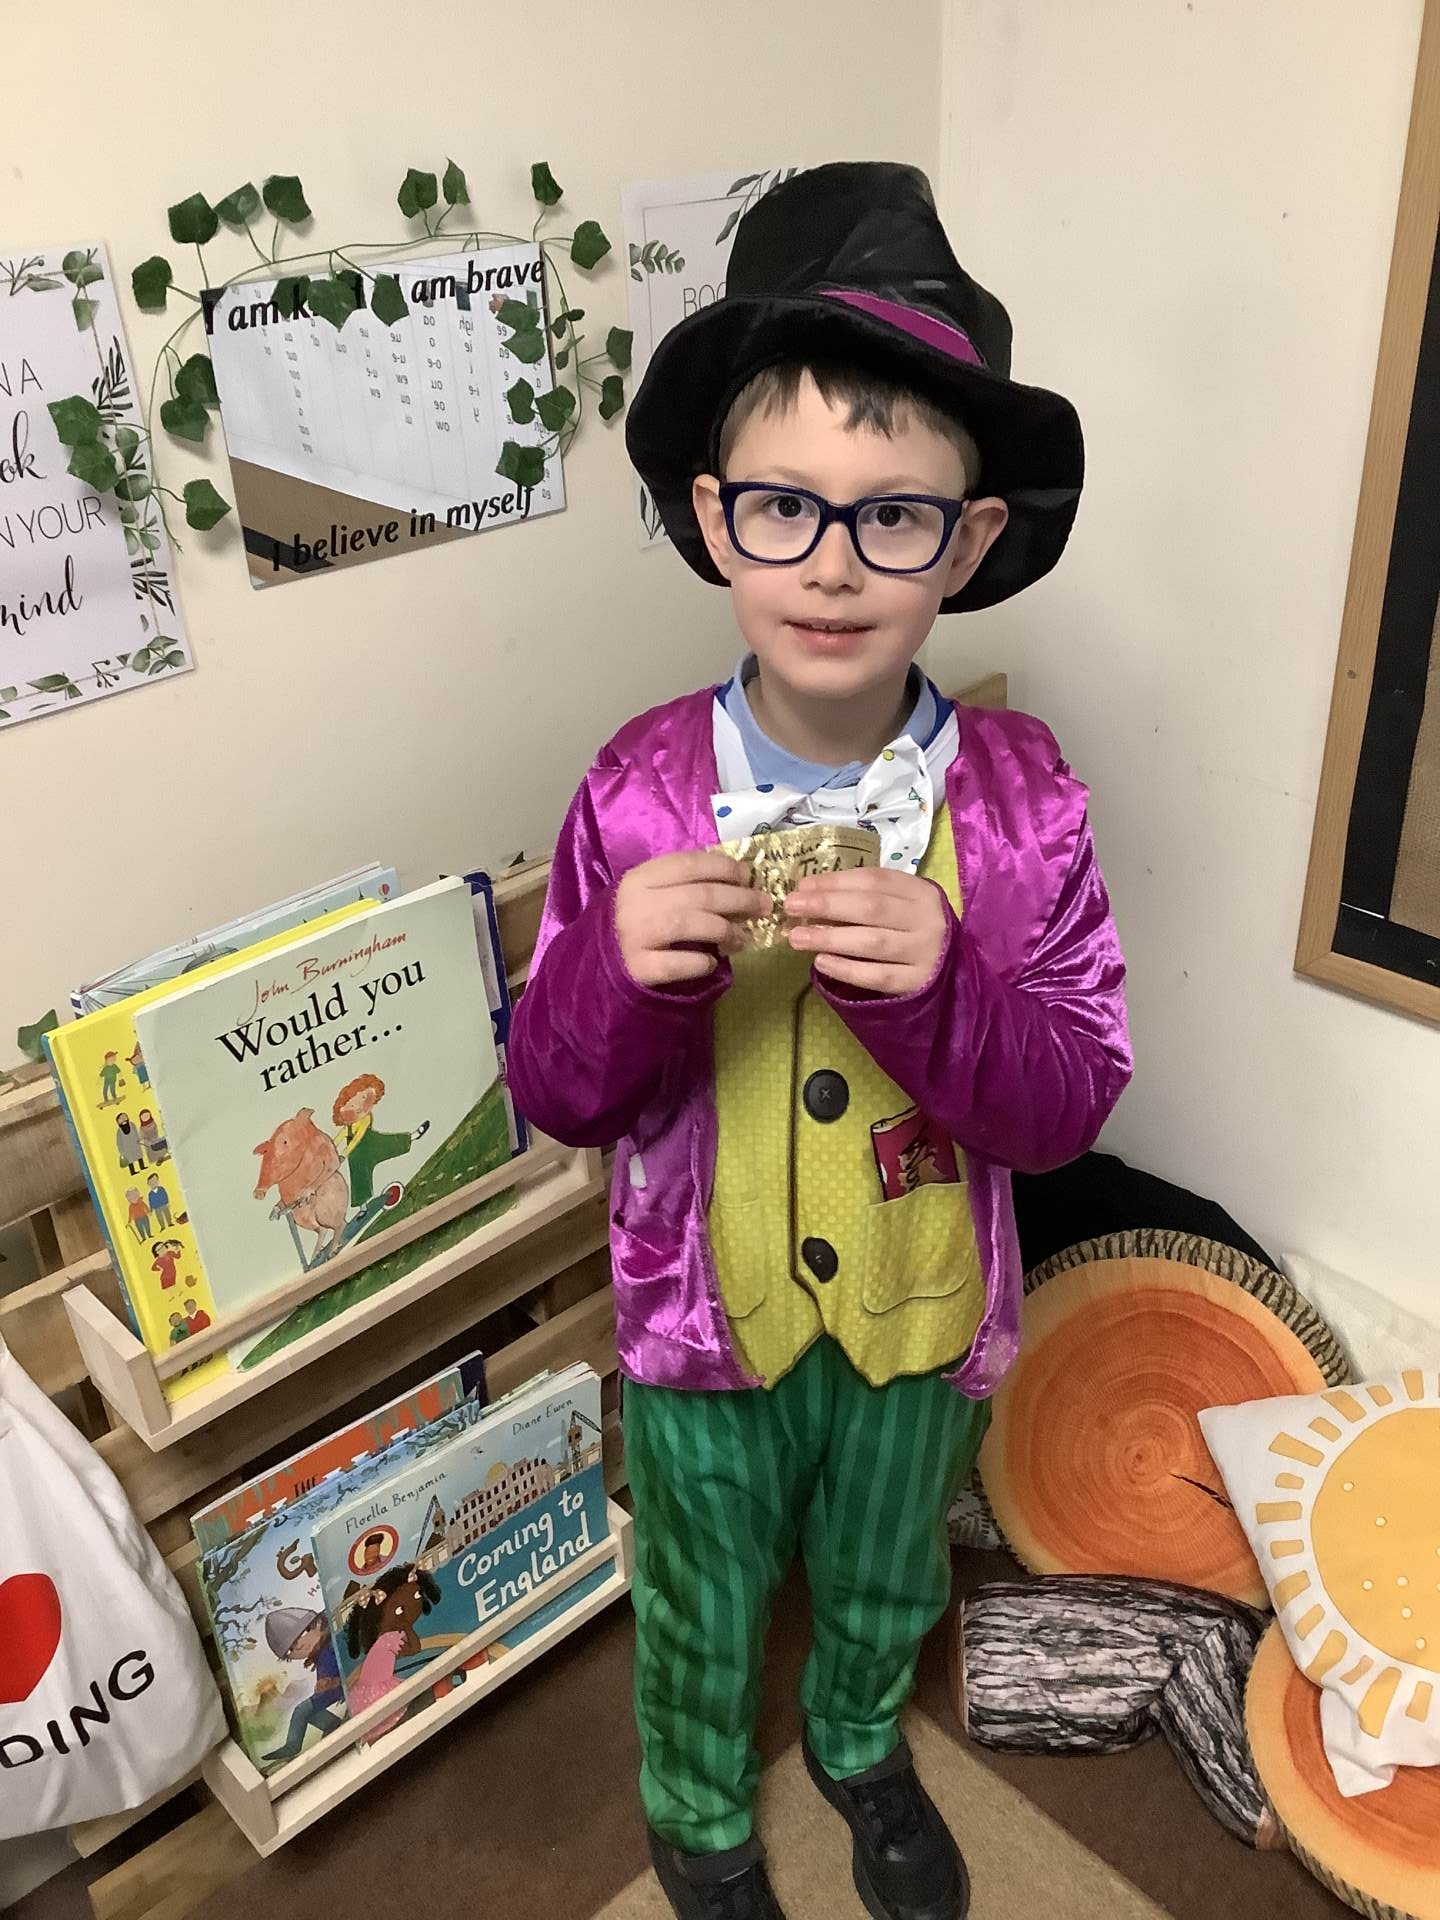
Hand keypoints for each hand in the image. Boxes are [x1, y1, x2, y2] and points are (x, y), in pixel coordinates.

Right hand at [615, 850, 769, 987]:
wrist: (596, 962)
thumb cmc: (634, 922)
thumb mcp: (650, 893)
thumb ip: (683, 884)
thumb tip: (739, 879)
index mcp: (640, 877)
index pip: (689, 863)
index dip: (724, 867)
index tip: (748, 875)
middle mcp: (635, 903)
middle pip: (699, 894)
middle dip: (739, 898)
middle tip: (764, 906)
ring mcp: (634, 936)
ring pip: (690, 924)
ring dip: (725, 929)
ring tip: (743, 938)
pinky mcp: (637, 968)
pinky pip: (678, 964)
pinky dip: (701, 962)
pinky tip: (711, 963)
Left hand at [785, 867, 947, 994]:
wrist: (958, 971)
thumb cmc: (917, 930)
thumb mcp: (904, 904)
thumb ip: (868, 895)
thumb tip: (811, 890)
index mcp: (922, 892)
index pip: (874, 880)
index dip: (836, 881)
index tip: (803, 885)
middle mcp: (927, 920)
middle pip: (871, 908)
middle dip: (827, 905)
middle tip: (792, 907)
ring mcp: (924, 953)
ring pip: (872, 942)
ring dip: (830, 938)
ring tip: (796, 937)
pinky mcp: (916, 983)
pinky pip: (877, 976)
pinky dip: (847, 969)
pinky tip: (821, 962)